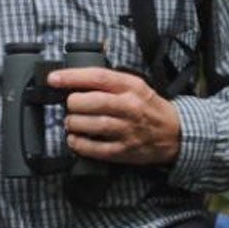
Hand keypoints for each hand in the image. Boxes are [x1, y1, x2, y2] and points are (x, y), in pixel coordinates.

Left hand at [47, 67, 180, 165]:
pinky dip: (80, 145)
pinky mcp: (125, 151)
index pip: (98, 77)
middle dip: (72, 103)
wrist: (175, 133)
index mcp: (130, 87)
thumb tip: (73, 77)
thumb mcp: (134, 85)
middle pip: (92, 102)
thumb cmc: (148, 106)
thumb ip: (107, 80)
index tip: (53, 79)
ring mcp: (128, 130)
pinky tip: (75, 139)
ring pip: (93, 125)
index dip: (72, 77)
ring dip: (74, 123)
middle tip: (70, 105)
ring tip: (71, 122)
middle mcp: (129, 107)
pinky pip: (97, 149)